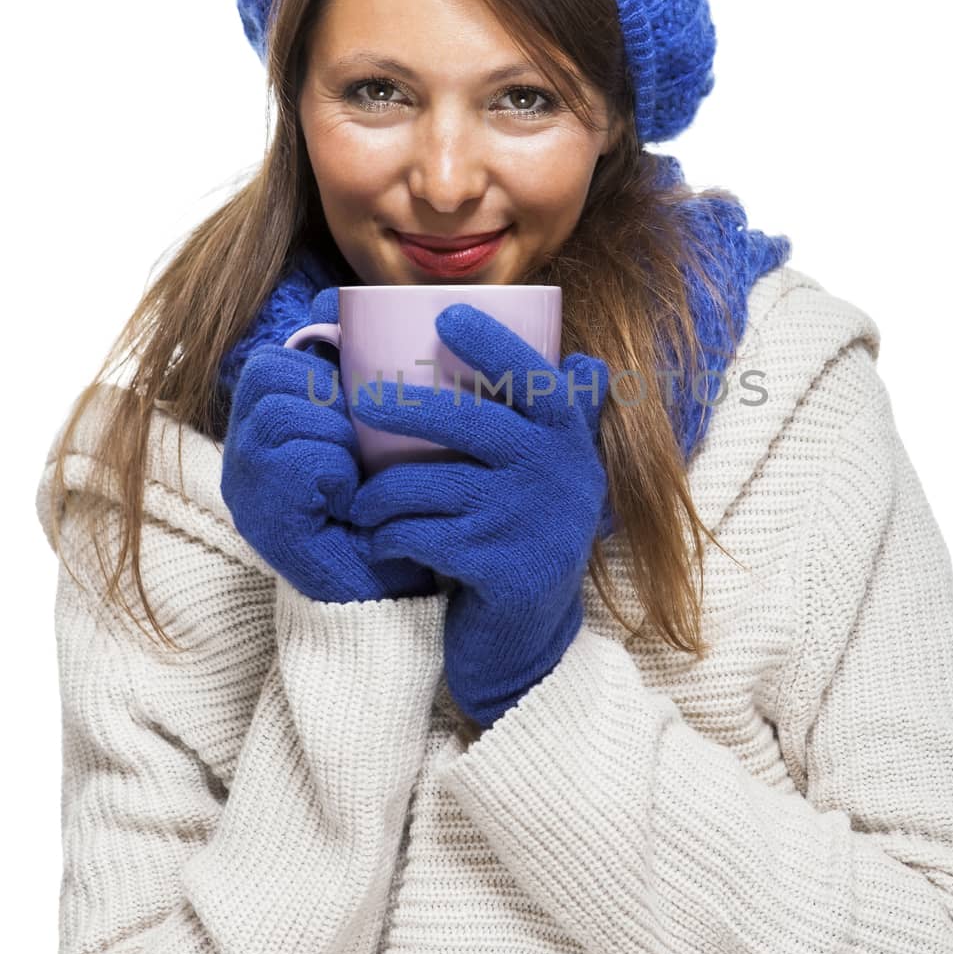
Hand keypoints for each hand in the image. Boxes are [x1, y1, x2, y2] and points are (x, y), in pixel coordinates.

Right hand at [220, 287, 438, 602]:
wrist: (403, 585)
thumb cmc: (395, 499)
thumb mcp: (379, 423)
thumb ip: (358, 370)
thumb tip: (337, 298)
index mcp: (267, 422)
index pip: (276, 357)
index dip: (323, 367)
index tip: (356, 403)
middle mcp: (244, 453)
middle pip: (268, 374)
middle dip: (325, 396)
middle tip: (360, 440)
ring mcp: (247, 489)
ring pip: (281, 413)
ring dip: (334, 433)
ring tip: (358, 470)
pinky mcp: (265, 523)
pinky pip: (295, 460)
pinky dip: (332, 469)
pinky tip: (350, 497)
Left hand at [348, 303, 611, 727]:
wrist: (528, 638)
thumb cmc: (527, 537)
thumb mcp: (556, 479)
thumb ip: (568, 422)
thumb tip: (591, 363)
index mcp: (568, 443)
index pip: (537, 379)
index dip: (493, 343)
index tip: (445, 315)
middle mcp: (558, 476)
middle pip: (469, 421)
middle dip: (406, 406)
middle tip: (359, 403)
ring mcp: (530, 523)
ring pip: (427, 484)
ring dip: (380, 495)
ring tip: (362, 503)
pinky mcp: (501, 569)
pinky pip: (418, 534)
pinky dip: (387, 538)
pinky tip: (380, 544)